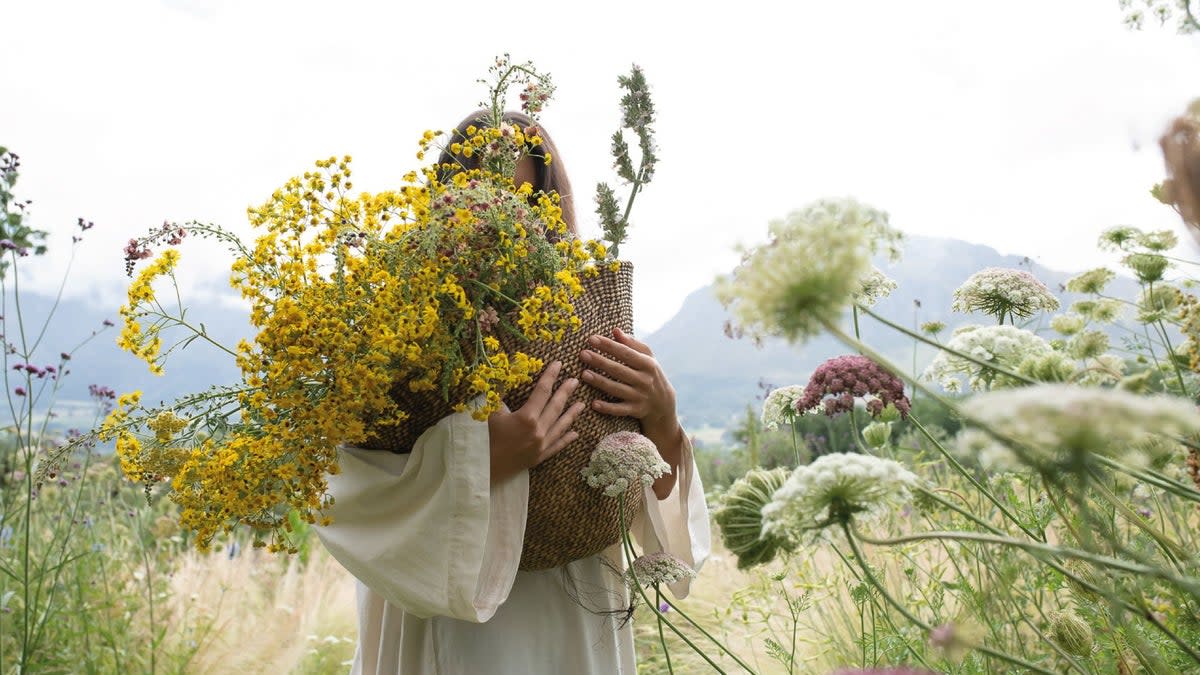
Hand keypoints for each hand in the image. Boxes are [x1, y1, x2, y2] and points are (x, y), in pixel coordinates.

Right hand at [487, 360, 583, 483]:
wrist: (483, 468)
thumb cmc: (484, 438)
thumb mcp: (491, 413)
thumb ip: (500, 395)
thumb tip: (504, 377)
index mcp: (527, 417)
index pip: (542, 391)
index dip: (550, 376)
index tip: (558, 364)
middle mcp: (538, 431)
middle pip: (555, 407)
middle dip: (565, 392)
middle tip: (575, 381)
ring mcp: (541, 445)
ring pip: (560, 426)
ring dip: (571, 414)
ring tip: (582, 404)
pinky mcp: (539, 457)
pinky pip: (557, 446)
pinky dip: (566, 438)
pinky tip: (575, 433)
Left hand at [579, 328, 676, 434]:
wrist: (663, 403)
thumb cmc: (650, 374)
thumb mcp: (647, 358)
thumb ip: (632, 343)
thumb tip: (615, 330)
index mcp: (648, 364)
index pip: (625, 353)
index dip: (608, 345)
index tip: (592, 339)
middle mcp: (644, 380)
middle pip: (619, 370)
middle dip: (600, 361)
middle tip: (583, 354)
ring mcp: (640, 396)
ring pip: (617, 389)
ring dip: (600, 382)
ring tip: (583, 374)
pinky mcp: (635, 410)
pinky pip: (619, 410)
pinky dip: (607, 408)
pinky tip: (593, 403)